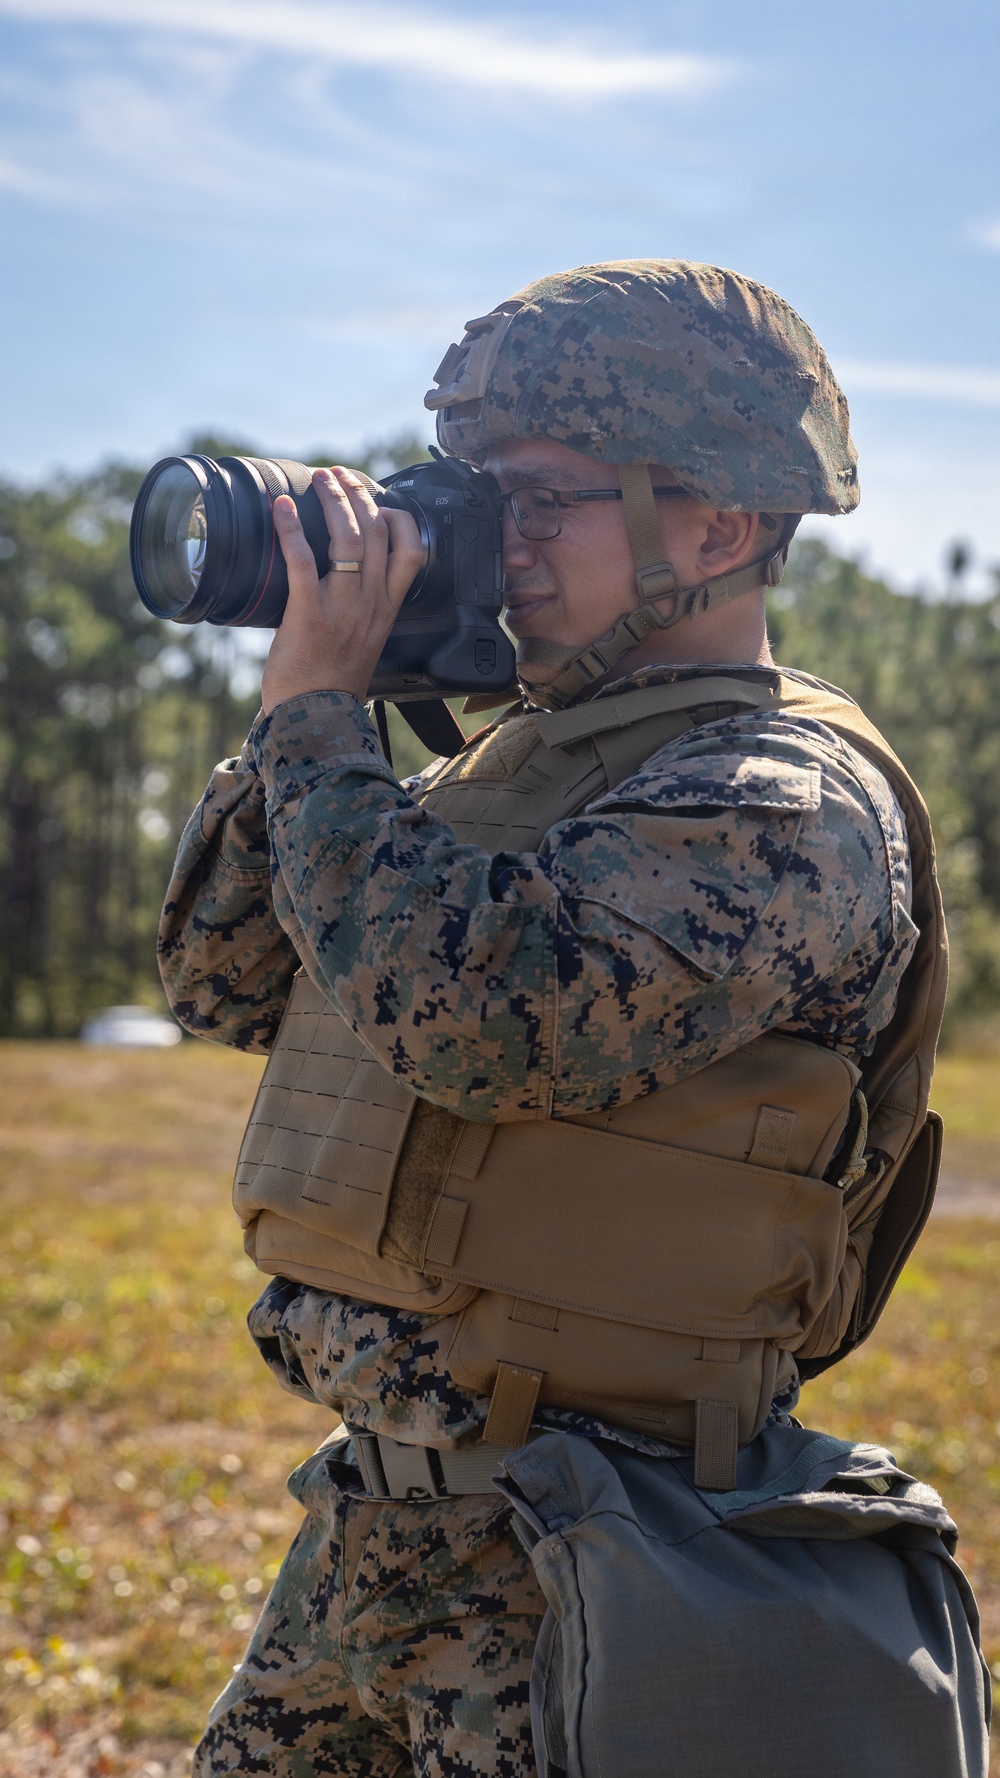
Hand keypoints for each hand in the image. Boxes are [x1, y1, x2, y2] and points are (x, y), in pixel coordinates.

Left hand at [260, 467, 424, 713]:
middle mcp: (371, 604)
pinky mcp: (309, 614)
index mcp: (387, 609)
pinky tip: (282, 509)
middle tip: (336, 475)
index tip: (377, 501)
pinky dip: (292, 529)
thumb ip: (362, 608)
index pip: (412, 550)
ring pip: (349, 538)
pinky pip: (304, 561)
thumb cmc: (332, 683)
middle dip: (357, 493)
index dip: (398, 516)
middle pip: (377, 531)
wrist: (316, 720)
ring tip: (318, 479)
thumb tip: (343, 577)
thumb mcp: (363, 641)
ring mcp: (343, 608)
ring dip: (333, 500)